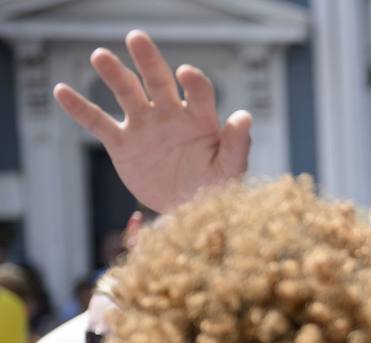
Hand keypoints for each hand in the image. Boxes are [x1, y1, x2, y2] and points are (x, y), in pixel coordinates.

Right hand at [53, 31, 250, 213]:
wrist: (189, 212)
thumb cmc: (216, 189)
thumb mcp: (231, 170)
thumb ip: (237, 144)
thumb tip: (244, 116)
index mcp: (200, 119)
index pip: (198, 92)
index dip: (193, 82)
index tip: (185, 73)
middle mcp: (170, 115)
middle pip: (158, 80)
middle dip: (148, 60)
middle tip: (136, 38)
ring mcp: (144, 126)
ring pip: (127, 93)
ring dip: (114, 74)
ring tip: (100, 56)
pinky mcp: (123, 143)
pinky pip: (98, 122)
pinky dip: (80, 108)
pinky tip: (62, 91)